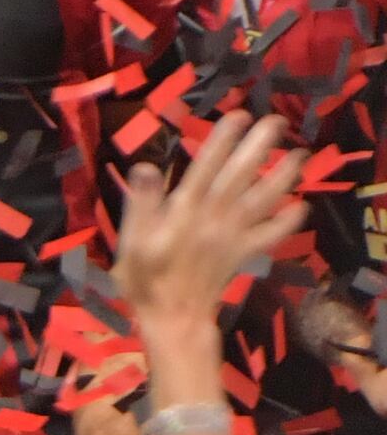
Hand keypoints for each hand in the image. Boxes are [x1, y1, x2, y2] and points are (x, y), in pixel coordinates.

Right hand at [113, 109, 305, 320]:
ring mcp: (233, 237)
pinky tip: (302, 206)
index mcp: (183, 211)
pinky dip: (288, 222)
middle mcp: (214, 219)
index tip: (237, 115)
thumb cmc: (145, 277)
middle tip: (276, 121)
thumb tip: (146, 166)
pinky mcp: (244, 253)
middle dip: (259, 148)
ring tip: (300, 155)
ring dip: (283, 177)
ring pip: (262, 201)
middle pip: (240, 177)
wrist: (172, 318)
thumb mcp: (131, 239)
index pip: (206, 168)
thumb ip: (141, 202)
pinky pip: (270, 235)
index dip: (222, 141)